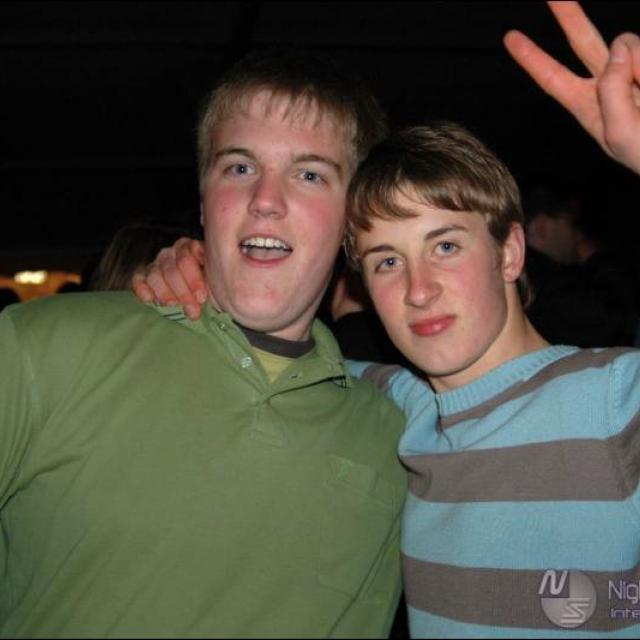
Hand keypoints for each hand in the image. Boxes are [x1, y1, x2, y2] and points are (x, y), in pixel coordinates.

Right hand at [132, 237, 207, 319]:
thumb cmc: (208, 286)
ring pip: (155, 275)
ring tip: (173, 306)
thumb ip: (214, 276)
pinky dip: (142, 288)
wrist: (196, 296)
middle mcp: (171, 253)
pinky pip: (138, 279)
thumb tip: (217, 281)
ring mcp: (156, 263)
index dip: (194, 279)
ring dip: (165, 293)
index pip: (187, 258)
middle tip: (193, 310)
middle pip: (172, 270)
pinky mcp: (142, 275)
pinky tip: (149, 299)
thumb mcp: (215, 279)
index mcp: (189, 248)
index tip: (202, 298)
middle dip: (183, 292)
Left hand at [504, 1, 639, 173]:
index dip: (531, 59)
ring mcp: (635, 71)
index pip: (553, 78)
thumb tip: (617, 51)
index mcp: (589, 107)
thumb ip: (611, 92)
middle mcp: (610, 85)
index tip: (510, 37)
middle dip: (569, 16)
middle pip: (583, 43)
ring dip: (638, 65)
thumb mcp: (620, 134)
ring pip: (627, 44)